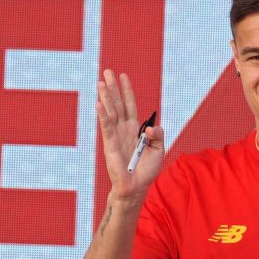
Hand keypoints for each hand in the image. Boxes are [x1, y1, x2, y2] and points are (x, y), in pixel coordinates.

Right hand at [95, 69, 164, 201]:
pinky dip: (103, 116)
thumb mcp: (160, 149)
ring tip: (101, 82)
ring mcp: (116, 136)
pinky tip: (99, 104)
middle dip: (113, 88)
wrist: (137, 187)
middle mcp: (124, 130)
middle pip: (117, 104)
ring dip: (105, 97)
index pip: (130, 105)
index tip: (123, 76)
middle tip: (107, 71)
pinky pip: (106, 128)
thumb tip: (150, 128)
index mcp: (136, 129)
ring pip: (110, 112)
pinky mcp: (110, 145)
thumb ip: (158, 135)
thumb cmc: (147, 170)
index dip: (127, 91)